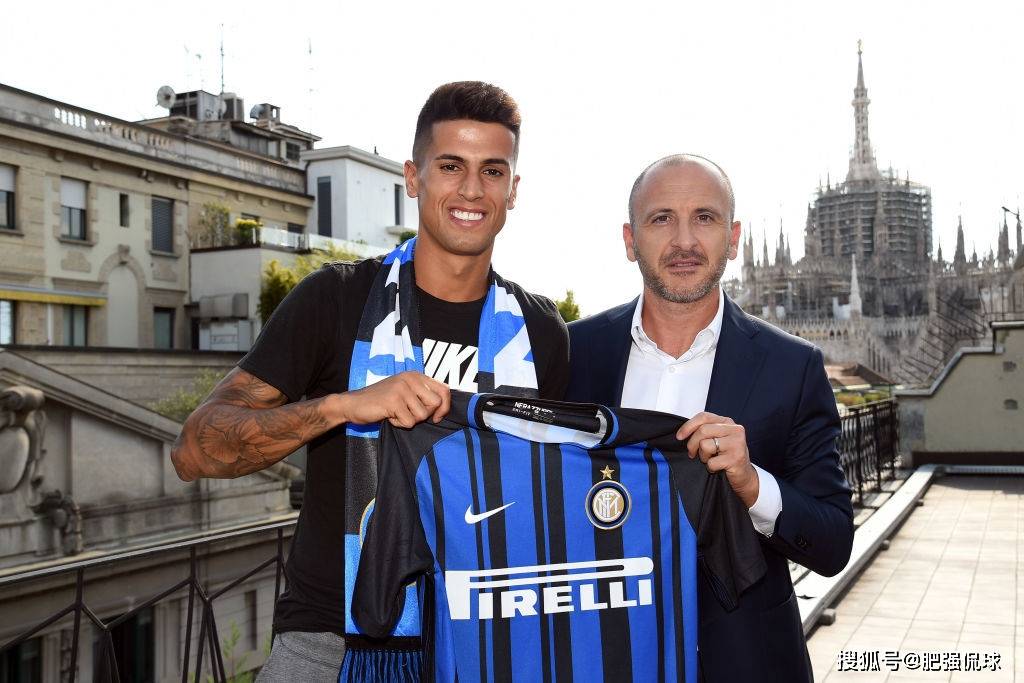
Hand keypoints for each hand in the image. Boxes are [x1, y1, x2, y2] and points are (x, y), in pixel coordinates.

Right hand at [336, 372, 450, 428]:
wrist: (353, 404)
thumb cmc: (381, 401)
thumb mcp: (404, 392)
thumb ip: (423, 394)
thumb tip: (444, 407)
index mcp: (415, 375)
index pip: (444, 389)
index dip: (445, 406)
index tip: (437, 416)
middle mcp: (410, 378)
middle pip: (436, 403)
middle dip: (426, 415)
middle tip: (410, 414)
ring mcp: (401, 389)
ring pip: (422, 415)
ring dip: (410, 420)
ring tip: (396, 413)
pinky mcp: (393, 401)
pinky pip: (409, 422)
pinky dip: (399, 424)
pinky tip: (389, 416)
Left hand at [676, 411, 759, 507]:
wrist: (744, 476)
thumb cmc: (726, 456)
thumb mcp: (716, 439)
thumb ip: (704, 431)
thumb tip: (682, 433)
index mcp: (727, 422)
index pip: (704, 417)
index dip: (688, 426)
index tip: (679, 437)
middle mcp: (735, 430)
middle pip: (702, 430)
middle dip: (692, 444)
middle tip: (692, 454)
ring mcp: (737, 443)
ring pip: (705, 445)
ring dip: (702, 456)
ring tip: (710, 460)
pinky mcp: (736, 458)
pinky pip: (711, 462)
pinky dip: (710, 467)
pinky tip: (717, 468)